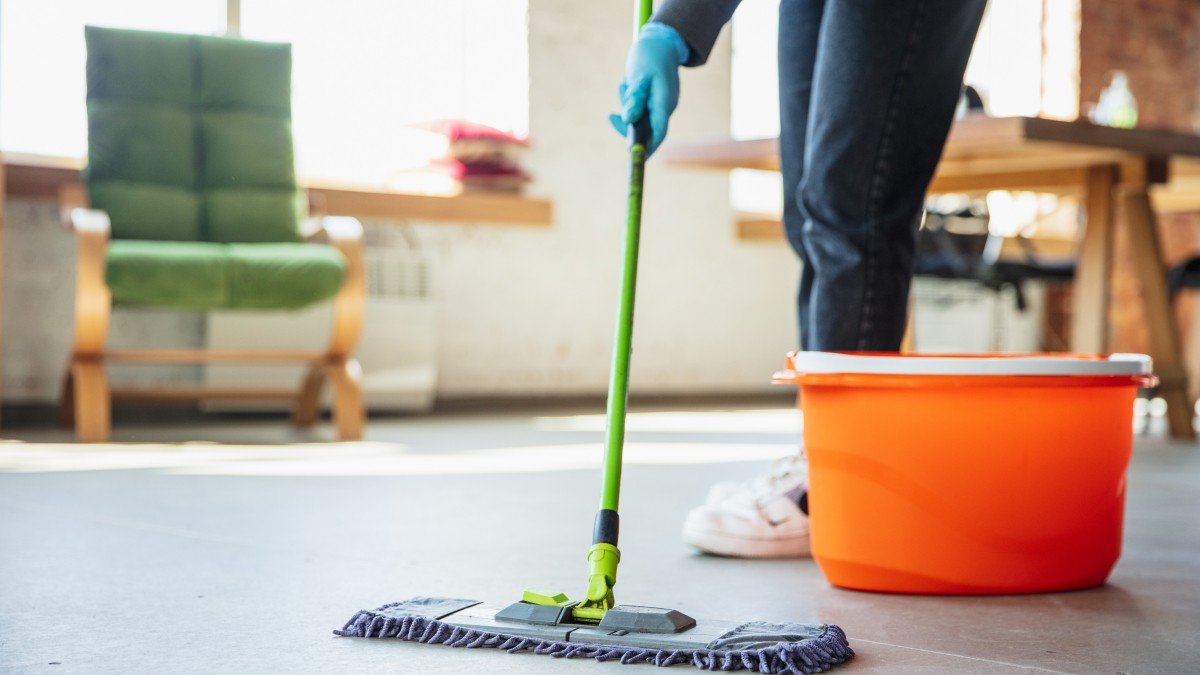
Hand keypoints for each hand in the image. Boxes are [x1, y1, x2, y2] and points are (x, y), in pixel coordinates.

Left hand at [609, 22, 688, 156]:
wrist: (660, 40)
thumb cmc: (649, 56)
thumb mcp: (639, 76)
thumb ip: (634, 99)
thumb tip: (627, 120)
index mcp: (665, 102)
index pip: (658, 132)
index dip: (647, 147)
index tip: (634, 158)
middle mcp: (665, 106)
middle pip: (646, 128)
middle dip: (628, 123)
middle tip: (611, 116)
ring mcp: (661, 104)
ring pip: (640, 116)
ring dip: (627, 104)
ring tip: (625, 83)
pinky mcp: (655, 100)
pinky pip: (639, 107)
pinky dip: (629, 100)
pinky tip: (627, 82)